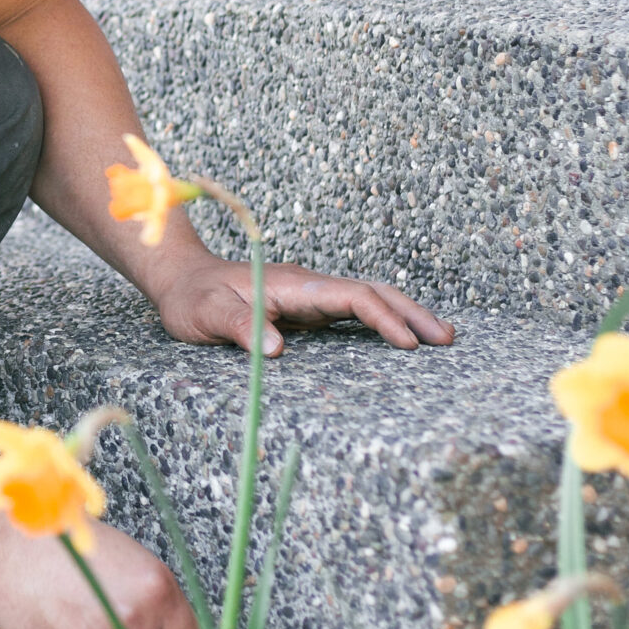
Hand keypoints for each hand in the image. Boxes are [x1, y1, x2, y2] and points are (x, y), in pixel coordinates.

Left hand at [152, 253, 452, 359]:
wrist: (179, 279)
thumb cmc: (191, 298)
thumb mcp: (205, 315)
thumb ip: (239, 328)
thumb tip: (279, 350)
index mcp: (292, 285)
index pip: (350, 296)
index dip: (382, 318)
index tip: (408, 343)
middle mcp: (308, 286)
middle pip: (372, 292)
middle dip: (412, 313)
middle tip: (448, 339)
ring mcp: (310, 295)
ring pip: (367, 298)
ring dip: (404, 315)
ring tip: (440, 338)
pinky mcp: (306, 307)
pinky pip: (353, 310)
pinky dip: (382, 320)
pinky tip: (400, 336)